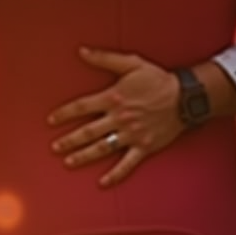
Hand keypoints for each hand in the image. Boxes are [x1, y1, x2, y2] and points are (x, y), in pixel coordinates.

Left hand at [46, 47, 181, 186]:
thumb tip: (82, 51)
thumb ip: (104, 58)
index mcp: (113, 97)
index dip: (64, 114)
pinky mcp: (144, 147)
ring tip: (68, 162)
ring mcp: (131, 135)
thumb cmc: (157, 79)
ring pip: (102, 148)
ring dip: (83, 156)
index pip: (81, 107)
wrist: (184, 97)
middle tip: (54, 147)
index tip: (51, 120)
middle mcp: (119, 118)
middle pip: (88, 131)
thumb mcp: (131, 63)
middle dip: (69, 140)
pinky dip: (115, 175)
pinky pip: (127, 164)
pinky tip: (103, 183)